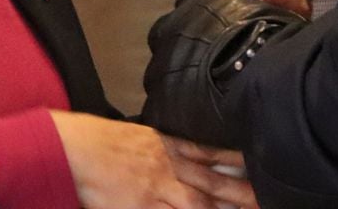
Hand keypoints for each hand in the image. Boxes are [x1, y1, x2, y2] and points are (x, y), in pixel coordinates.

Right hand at [48, 111, 255, 208]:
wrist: (72, 149)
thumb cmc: (101, 142)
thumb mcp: (140, 137)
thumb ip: (166, 146)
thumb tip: (187, 153)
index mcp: (168, 145)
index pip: (211, 152)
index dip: (237, 161)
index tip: (261, 165)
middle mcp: (168, 166)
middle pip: (212, 182)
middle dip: (241, 193)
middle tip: (265, 199)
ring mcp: (156, 189)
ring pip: (198, 205)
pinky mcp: (141, 208)